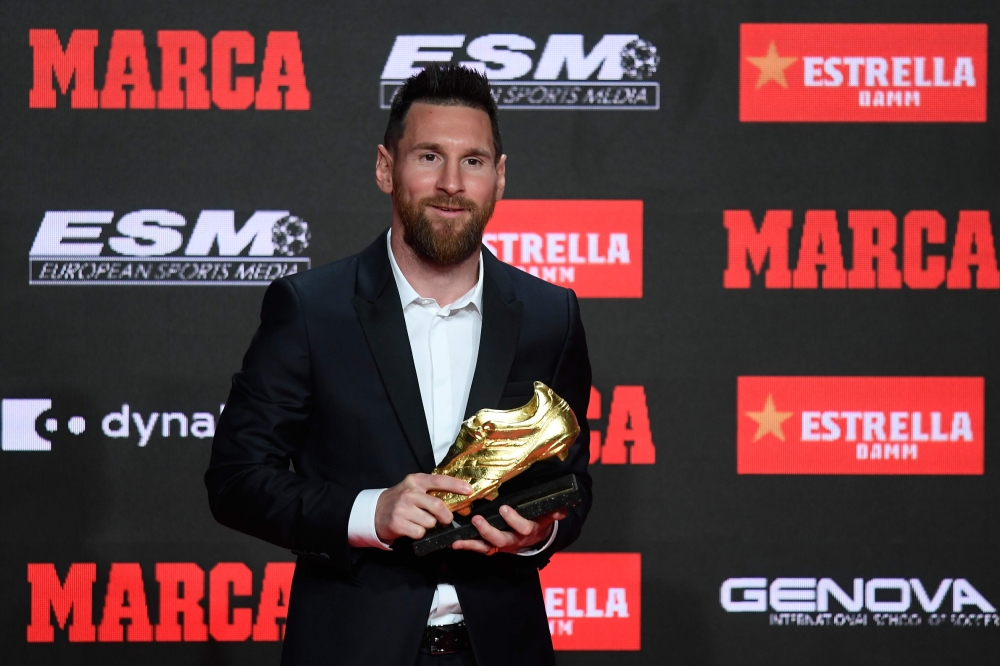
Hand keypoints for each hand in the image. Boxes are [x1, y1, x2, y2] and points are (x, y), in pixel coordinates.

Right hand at [375, 473, 470, 542]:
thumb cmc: (400, 501)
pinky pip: (419, 532)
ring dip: (429, 526)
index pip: (439, 481)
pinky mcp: (398, 523)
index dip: (456, 485)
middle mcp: (409, 493)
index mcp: (415, 481)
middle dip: (446, 516)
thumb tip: (456, 500)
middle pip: (438, 506)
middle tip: (446, 520)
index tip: (469, 490)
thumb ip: (430, 491)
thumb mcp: (412, 488)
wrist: (374, 512)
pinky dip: (419, 533)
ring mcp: (403, 508)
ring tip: (420, 522)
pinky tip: (412, 528)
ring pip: (430, 522)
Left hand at [452, 505, 566, 554]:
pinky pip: (480, 548)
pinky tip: (454, 543)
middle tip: (477, 519)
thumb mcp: (550, 515)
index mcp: (530, 530)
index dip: (514, 520)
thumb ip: (556, 510)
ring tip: (460, 536)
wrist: (537, 538)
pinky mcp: (493, 547)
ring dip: (474, 540)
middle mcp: (515, 540)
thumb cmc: (541, 519)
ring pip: (489, 546)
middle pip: (502, 539)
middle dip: (489, 530)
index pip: (523, 527)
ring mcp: (503, 545)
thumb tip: (562, 508)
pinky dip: (467, 546)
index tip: (504, 508)